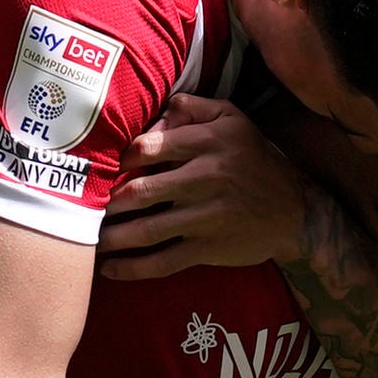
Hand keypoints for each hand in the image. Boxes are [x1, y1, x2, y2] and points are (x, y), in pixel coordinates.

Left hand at [97, 96, 305, 278]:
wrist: (295, 212)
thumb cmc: (256, 161)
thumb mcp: (235, 121)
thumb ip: (195, 107)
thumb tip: (159, 107)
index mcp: (210, 142)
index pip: (149, 147)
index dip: (120, 159)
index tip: (103, 167)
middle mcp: (207, 178)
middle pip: (141, 191)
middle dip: (107, 202)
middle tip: (81, 207)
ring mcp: (207, 216)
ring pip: (147, 230)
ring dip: (111, 238)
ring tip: (88, 240)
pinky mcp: (209, 248)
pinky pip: (163, 261)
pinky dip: (133, 268)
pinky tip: (111, 269)